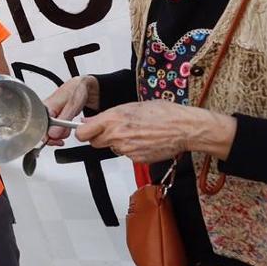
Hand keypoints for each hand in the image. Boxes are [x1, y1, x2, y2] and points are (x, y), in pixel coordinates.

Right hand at [42, 76, 97, 145]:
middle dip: (55, 137)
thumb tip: (52, 134)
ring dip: (59, 134)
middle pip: (42, 132)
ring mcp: (46, 114)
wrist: (80, 86)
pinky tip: (64, 128)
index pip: (39, 128)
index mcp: (45, 107)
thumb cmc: (75, 92)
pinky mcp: (50, 117)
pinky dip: (59, 131)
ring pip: (47, 132)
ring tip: (67, 127)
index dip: (48, 137)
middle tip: (65, 133)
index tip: (58, 140)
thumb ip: (61, 121)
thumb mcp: (71, 106)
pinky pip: (51, 128)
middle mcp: (42, 110)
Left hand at [76, 101, 236, 163]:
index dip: (83, 132)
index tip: (85, 130)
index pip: (82, 133)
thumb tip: (89, 121)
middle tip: (113, 130)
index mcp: (113, 119)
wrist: (184, 128)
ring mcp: (126, 149)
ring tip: (136, 132)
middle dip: (100, 137)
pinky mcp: (136, 159)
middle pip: (94, 143)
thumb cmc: (162, 112)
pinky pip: (127, 155)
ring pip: (112, 148)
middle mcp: (117, 135)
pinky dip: (132, 149)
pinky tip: (144, 140)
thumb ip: (108, 115)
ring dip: (118, 142)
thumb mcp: (131, 106)